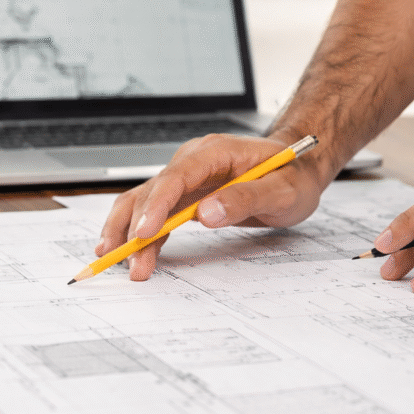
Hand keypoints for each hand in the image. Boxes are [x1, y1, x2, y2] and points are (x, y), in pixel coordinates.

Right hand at [96, 132, 332, 279]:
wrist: (297, 168)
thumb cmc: (292, 176)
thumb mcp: (281, 190)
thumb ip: (245, 199)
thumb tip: (207, 213)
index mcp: (214, 152)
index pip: (176, 177)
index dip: (157, 205)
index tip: (145, 232)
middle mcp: (192, 161)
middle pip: (151, 192)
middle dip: (134, 227)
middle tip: (127, 260)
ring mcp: (185, 178)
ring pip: (143, 203)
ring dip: (127, 232)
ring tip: (116, 261)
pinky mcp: (184, 195)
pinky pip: (154, 213)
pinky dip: (138, 233)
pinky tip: (126, 252)